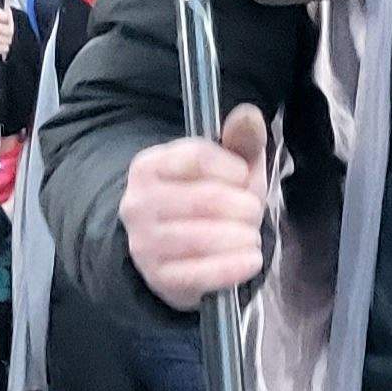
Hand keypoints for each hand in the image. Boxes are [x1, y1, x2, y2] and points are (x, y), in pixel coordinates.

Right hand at [121, 104, 272, 310]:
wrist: (180, 253)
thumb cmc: (210, 199)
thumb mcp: (228, 166)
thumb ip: (241, 140)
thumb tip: (249, 114)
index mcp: (149, 166)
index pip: (198, 157)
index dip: (234, 168)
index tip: (243, 177)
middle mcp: (138, 203)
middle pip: (209, 199)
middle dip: (246, 207)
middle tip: (253, 212)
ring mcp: (144, 242)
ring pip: (208, 237)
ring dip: (244, 236)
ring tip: (249, 235)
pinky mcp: (159, 277)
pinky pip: (204, 273)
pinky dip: (236, 266)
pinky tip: (250, 258)